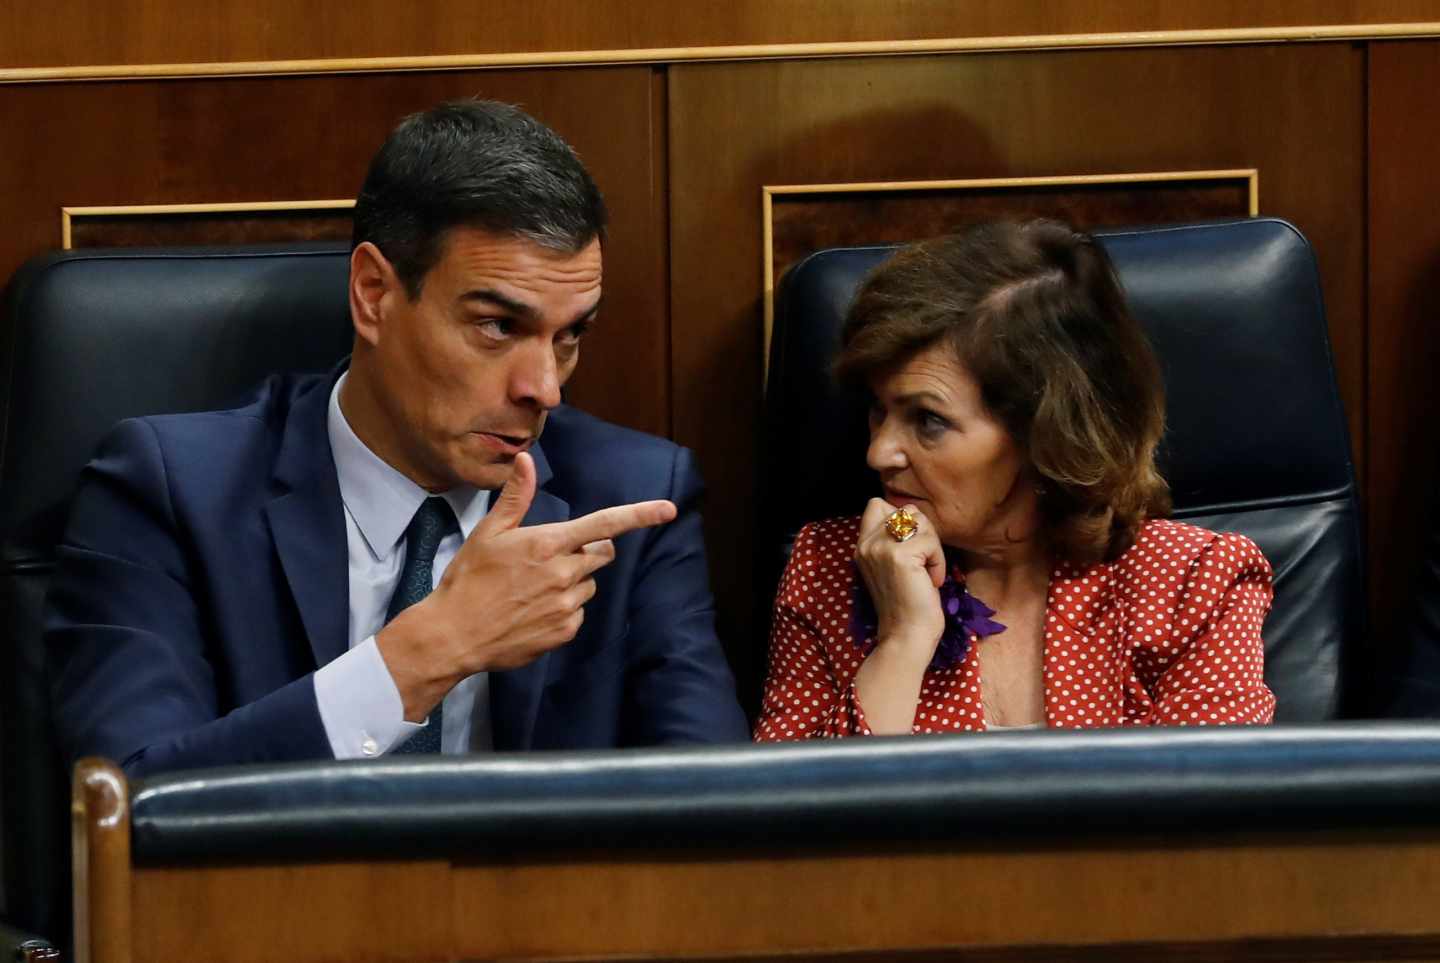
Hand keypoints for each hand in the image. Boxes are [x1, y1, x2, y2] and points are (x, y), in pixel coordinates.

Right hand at [377, 452, 675, 720]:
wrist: (454, 634)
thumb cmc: (468, 579)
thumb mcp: (488, 533)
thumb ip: (516, 497)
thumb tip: (527, 459)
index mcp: (548, 544)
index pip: (606, 524)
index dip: (641, 515)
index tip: (668, 509)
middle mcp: (564, 574)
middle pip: (602, 554)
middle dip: (589, 551)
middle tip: (553, 557)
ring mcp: (566, 605)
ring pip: (588, 585)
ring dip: (572, 582)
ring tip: (532, 589)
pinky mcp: (564, 632)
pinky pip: (577, 613)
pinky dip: (562, 610)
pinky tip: (532, 611)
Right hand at [854, 498, 946, 656]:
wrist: (905, 636)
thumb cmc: (906, 606)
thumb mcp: (891, 567)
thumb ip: (892, 542)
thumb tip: (914, 518)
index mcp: (861, 546)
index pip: (877, 505)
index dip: (902, 520)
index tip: (911, 550)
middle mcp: (866, 543)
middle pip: (905, 510)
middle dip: (923, 531)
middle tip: (924, 561)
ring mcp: (880, 548)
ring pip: (920, 520)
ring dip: (932, 545)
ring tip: (927, 573)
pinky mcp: (899, 555)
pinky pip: (931, 541)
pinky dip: (938, 561)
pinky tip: (931, 581)